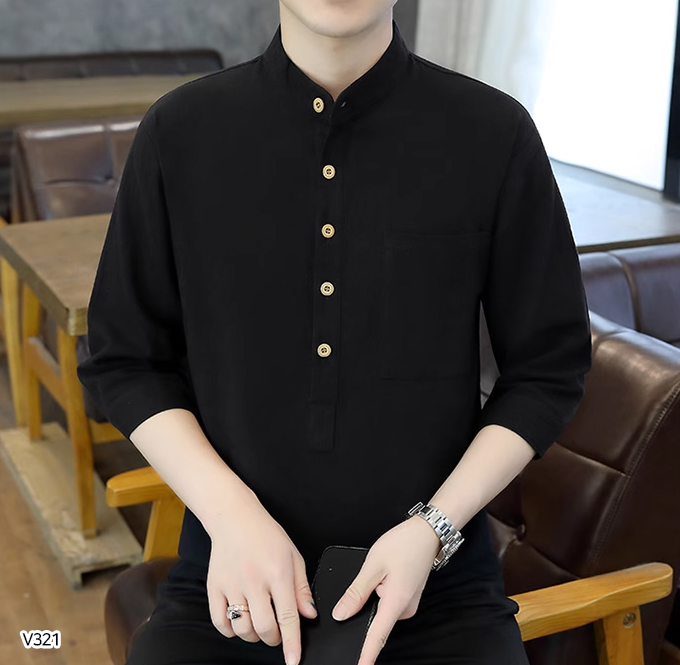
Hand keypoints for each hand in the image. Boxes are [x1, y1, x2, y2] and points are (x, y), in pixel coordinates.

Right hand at [205, 493, 316, 664]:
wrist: (234, 517)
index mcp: (278, 573)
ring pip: (242, 628)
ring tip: (259, 624)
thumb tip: (309, 615)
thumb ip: (301, 588)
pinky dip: (231, 630)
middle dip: (273, 639)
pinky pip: (220, 622)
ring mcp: (232, 584)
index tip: (293, 661)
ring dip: (253, 635)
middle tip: (276, 633)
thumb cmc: (267, 535)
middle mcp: (254, 581)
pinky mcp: (214, 586)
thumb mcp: (293, 556)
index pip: (288, 617)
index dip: (292, 643)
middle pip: (264, 628)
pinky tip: (239, 620)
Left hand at [331, 516, 441, 664]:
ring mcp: (407, 605)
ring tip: (382, 569)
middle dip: (364, 608)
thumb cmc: (403, 544)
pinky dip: (380, 593)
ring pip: (381, 610)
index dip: (365, 656)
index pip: (376, 636)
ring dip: (373, 597)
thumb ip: (356, 592)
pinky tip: (383, 574)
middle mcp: (404, 609)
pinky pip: (387, 603)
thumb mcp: (373, 565)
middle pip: (375, 621)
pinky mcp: (407, 598)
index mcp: (395, 602)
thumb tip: (340, 614)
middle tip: (371, 576)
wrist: (427, 532)